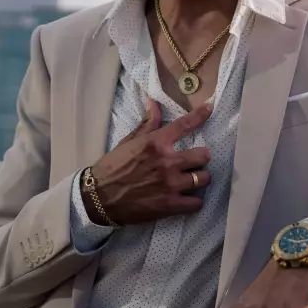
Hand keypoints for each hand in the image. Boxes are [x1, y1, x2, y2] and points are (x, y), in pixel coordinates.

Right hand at [88, 98, 212, 225]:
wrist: (98, 198)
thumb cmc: (113, 168)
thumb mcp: (129, 142)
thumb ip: (147, 124)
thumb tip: (154, 102)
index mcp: (156, 143)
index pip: (185, 124)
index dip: (201, 114)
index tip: (209, 108)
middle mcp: (167, 161)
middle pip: (204, 155)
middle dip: (201, 158)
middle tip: (194, 162)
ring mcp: (170, 184)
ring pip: (204, 178)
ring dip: (200, 179)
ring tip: (192, 180)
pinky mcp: (170, 205)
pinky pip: (197, 202)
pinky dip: (195, 201)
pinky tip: (188, 199)